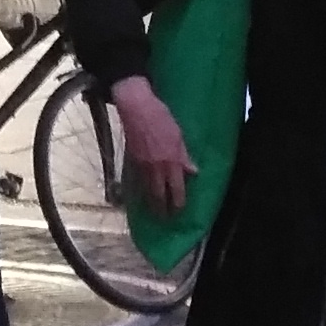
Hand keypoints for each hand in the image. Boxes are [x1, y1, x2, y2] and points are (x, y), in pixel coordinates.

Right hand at [110, 76, 195, 207]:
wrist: (136, 107)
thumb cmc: (161, 117)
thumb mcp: (178, 135)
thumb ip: (184, 156)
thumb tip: (193, 172)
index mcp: (171, 160)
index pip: (176, 188)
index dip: (178, 202)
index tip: (179, 210)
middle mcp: (156, 166)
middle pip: (159, 194)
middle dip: (162, 208)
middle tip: (165, 218)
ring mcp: (142, 164)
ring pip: (146, 189)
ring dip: (151, 202)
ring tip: (153, 211)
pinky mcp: (132, 159)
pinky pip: (137, 179)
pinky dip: (140, 189)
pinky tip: (142, 193)